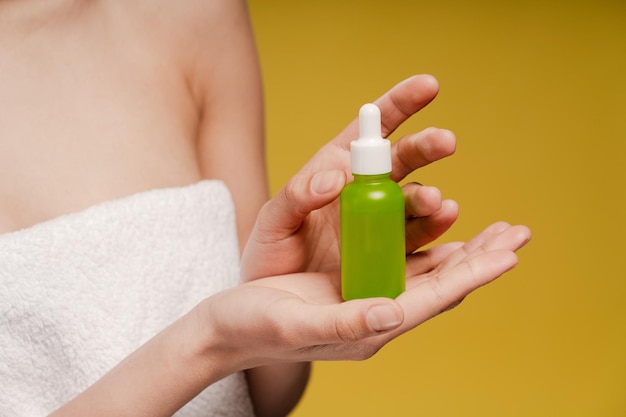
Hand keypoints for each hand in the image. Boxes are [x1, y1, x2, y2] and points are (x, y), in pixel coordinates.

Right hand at [203, 222, 529, 367]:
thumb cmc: (256, 327)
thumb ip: (346, 322)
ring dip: (462, 251)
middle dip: (480, 259)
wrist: (228, 331)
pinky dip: (427, 245)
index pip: (435, 298)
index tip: (510, 251)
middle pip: (442, 284)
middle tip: (516, 233)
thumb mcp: (297, 323)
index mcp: (370, 325)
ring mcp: (367, 297)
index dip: (473, 274)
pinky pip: (402, 263)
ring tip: (493, 231)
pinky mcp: (353, 284)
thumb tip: (394, 313)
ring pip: (427, 273)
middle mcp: (377, 312)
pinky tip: (439, 232)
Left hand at [241, 74, 458, 280]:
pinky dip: (434, 231)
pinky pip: (417, 240)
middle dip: (426, 147)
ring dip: (431, 198)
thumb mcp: (273, 220)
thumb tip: (335, 176)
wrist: (273, 297)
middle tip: (445, 141)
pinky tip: (447, 227)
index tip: (429, 85)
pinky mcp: (390, 254)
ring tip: (439, 203)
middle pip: (404, 160)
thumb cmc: (270, 250)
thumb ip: (297, 195)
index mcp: (337, 168)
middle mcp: (366, 190)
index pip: (370, 130)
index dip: (400, 104)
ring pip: (415, 201)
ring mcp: (381, 222)